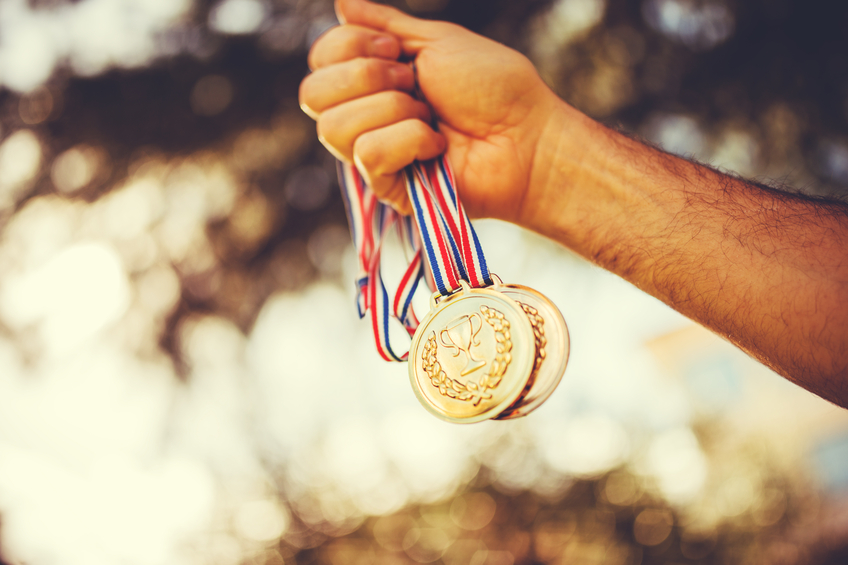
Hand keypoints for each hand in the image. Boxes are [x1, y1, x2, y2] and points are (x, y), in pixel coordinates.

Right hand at [299, 0, 567, 221]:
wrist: (528, 136)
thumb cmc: (494, 88)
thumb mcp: (438, 41)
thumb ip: (386, 24)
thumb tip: (341, 2)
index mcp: (372, 81)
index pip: (319, 61)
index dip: (349, 47)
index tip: (398, 50)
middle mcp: (365, 117)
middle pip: (312, 95)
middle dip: (366, 77)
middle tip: (413, 82)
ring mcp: (374, 156)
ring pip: (334, 129)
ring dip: (393, 110)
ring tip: (430, 116)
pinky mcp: (388, 188)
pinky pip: (369, 154)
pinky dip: (409, 141)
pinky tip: (436, 146)